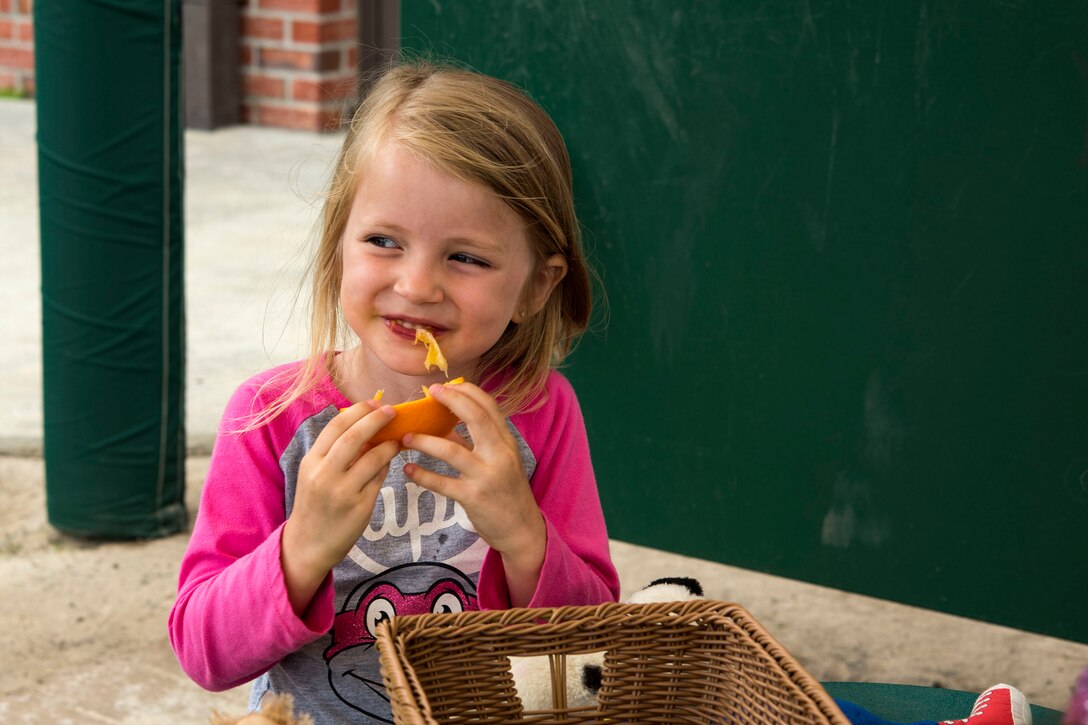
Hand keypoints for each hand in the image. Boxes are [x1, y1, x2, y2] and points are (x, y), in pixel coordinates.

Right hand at [281, 400, 400, 614]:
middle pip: (354, 437)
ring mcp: (343, 492)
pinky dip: (387, 466)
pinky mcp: (360, 507)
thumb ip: (334, 451)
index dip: (358, 411)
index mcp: (311, 461)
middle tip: (392, 411)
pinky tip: (390, 461)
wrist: (308, 543)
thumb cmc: (315, 502)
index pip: (336, 427)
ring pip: (373, 458)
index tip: (375, 403)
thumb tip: (364, 423)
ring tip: (397, 439)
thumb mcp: (314, 473)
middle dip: (376, 420)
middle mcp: (325, 475)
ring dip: (388, 444)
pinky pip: (379, 479)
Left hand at [402, 383, 545, 604]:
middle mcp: (499, 454)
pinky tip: (408, 470)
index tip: (445, 386)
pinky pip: (442, 483)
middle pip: (475, 418)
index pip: (489, 407)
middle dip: (451, 401)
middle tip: (429, 393)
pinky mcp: (473, 498)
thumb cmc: (507, 491)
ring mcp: (486, 476)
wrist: (522, 529)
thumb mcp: (498, 461)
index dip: (467, 391)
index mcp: (506, 442)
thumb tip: (444, 427)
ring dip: (425, 441)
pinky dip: (423, 475)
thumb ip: (475, 443)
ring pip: (452, 451)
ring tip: (406, 436)